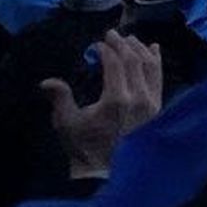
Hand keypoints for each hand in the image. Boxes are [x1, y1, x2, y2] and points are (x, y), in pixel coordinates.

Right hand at [40, 34, 163, 179]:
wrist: (105, 172)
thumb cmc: (83, 147)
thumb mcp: (67, 124)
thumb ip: (60, 99)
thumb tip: (47, 81)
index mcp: (116, 100)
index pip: (114, 64)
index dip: (106, 50)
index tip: (97, 43)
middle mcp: (138, 98)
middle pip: (133, 60)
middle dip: (122, 44)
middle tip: (113, 34)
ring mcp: (151, 102)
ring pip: (149, 66)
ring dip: (139, 49)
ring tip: (130, 38)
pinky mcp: (158, 107)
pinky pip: (159, 78)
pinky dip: (156, 61)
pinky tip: (153, 50)